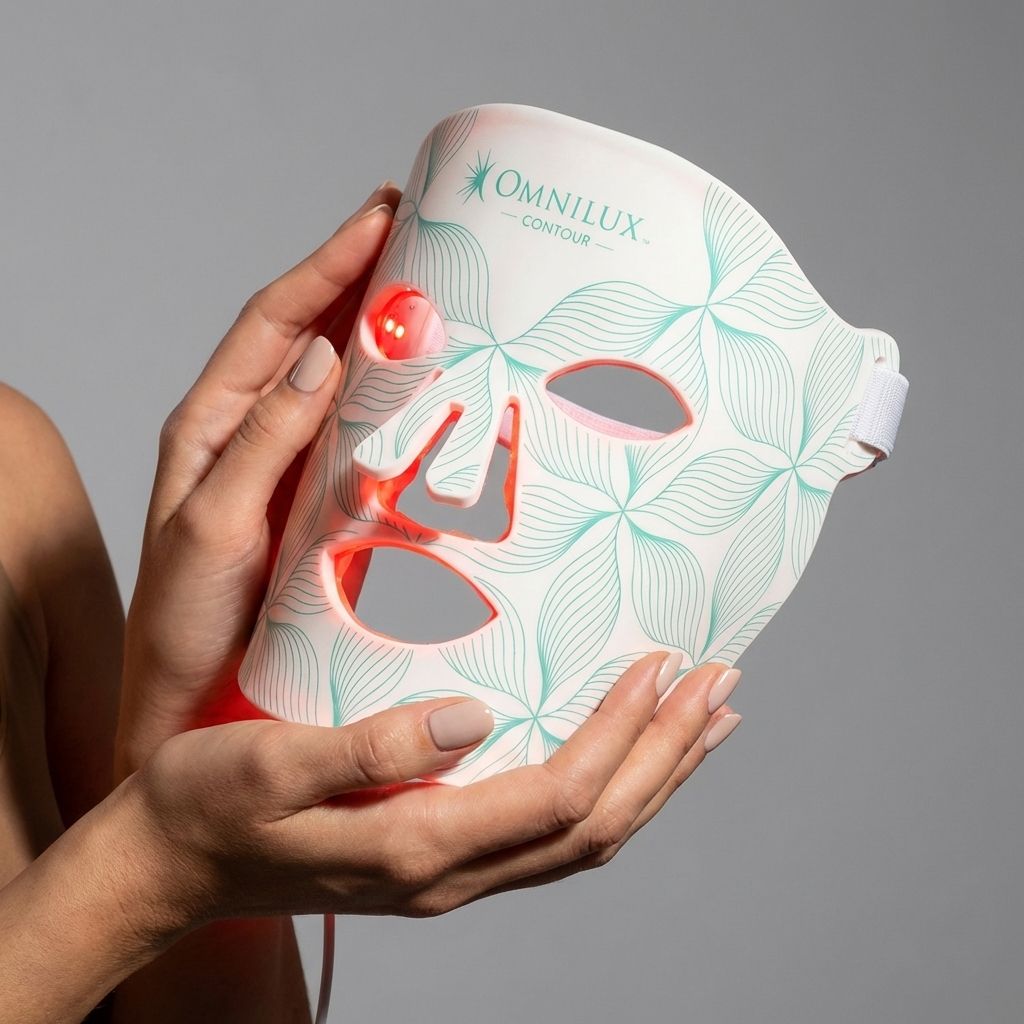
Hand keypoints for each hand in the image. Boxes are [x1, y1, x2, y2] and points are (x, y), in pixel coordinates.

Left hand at [117, 181, 401, 778]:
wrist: (192, 708)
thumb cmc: (183, 626)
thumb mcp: (209, 528)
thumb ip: (259, 445)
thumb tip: (319, 357)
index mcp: (212, 424)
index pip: (277, 321)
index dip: (329, 262)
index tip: (384, 213)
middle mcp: (255, 436)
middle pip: (318, 336)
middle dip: (370, 281)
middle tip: (433, 240)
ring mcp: (295, 470)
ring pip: (349, 388)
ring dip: (394, 343)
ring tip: (451, 305)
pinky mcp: (326, 508)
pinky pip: (369, 445)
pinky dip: (403, 413)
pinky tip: (444, 405)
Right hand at [125, 652, 740, 930]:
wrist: (170, 865)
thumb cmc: (209, 803)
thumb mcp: (270, 764)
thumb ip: (374, 746)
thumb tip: (474, 716)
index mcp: (419, 844)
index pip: (561, 794)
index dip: (623, 733)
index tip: (663, 666)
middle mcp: (452, 873)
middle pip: (597, 825)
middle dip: (668, 756)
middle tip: (721, 688)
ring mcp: (451, 876)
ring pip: (587, 841)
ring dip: (654, 780)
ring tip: (704, 723)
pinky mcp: (442, 859)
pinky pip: (553, 840)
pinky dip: (609, 797)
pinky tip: (626, 761)